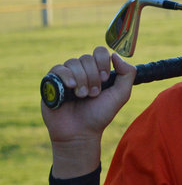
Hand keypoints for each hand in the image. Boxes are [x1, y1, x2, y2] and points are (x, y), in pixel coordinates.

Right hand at [41, 47, 134, 176]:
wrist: (80, 132)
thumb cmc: (100, 114)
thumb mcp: (121, 95)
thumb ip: (127, 74)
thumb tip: (116, 55)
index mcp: (97, 71)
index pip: (100, 52)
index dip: (103, 62)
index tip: (105, 79)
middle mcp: (81, 71)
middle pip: (87, 58)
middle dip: (93, 77)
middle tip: (94, 94)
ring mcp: (66, 75)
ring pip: (73, 62)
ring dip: (82, 79)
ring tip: (83, 96)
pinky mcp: (52, 82)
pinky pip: (58, 69)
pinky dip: (67, 76)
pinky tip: (71, 88)